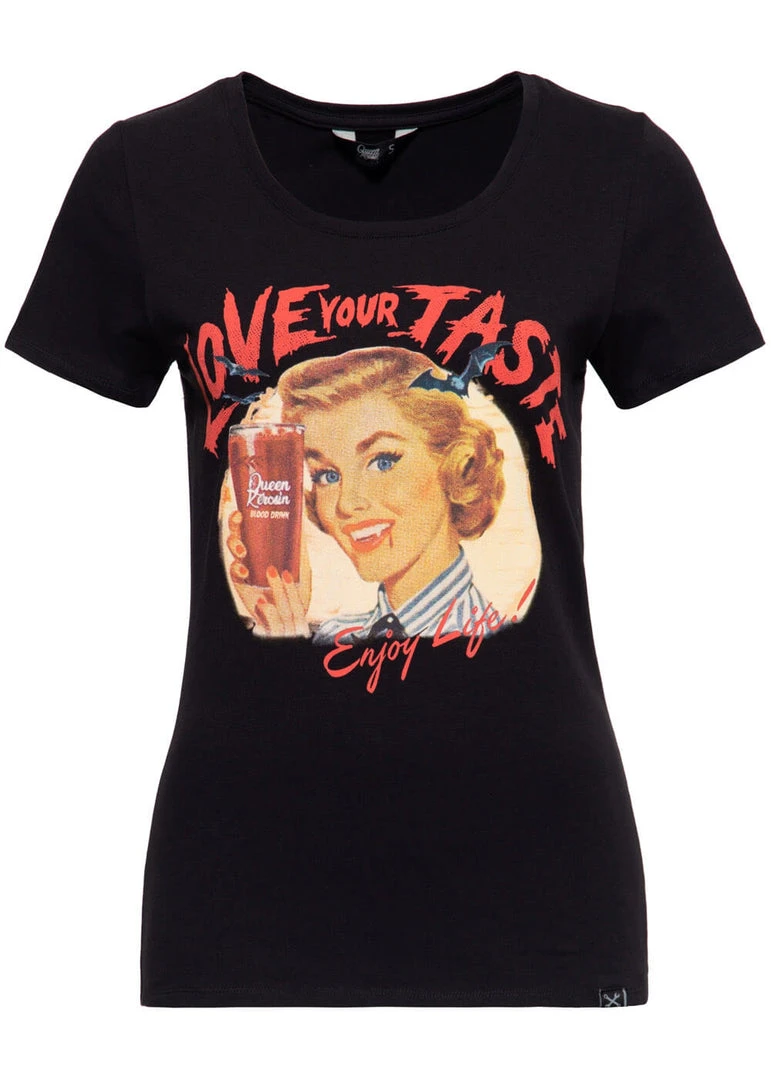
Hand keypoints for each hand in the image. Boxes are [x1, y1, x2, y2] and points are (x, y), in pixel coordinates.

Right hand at [226, 509, 311, 637]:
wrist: (292, 616)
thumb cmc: (295, 589)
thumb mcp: (301, 564)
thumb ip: (300, 546)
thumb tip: (302, 523)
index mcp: (263, 549)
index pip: (249, 529)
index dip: (242, 518)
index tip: (242, 510)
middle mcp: (251, 556)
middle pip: (236, 535)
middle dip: (234, 526)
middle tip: (238, 518)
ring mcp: (244, 570)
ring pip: (232, 551)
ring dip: (234, 546)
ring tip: (244, 551)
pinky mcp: (241, 585)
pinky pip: (233, 574)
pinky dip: (237, 569)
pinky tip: (245, 571)